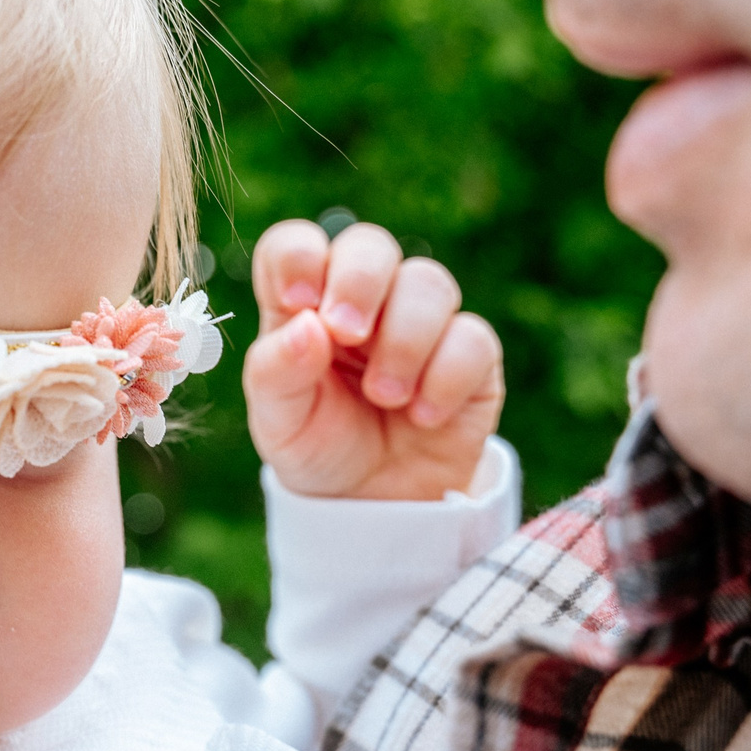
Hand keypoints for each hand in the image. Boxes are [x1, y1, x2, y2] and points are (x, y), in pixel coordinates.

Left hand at [243, 219, 503, 499]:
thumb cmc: (318, 446)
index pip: (296, 245)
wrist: (375, 505)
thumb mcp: (279, 422)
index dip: (298, 256)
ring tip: (384, 397)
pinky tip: (424, 416)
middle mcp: (364, 301)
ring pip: (428, 283)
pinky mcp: (470, 355)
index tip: (296, 302)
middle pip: (370, 245)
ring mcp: (420, 322)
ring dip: (404, 340)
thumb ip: (277, 371)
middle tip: (346, 333)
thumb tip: (307, 325)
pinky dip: (446, 377)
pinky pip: (473, 338)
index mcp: (304, 304)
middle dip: (359, 281)